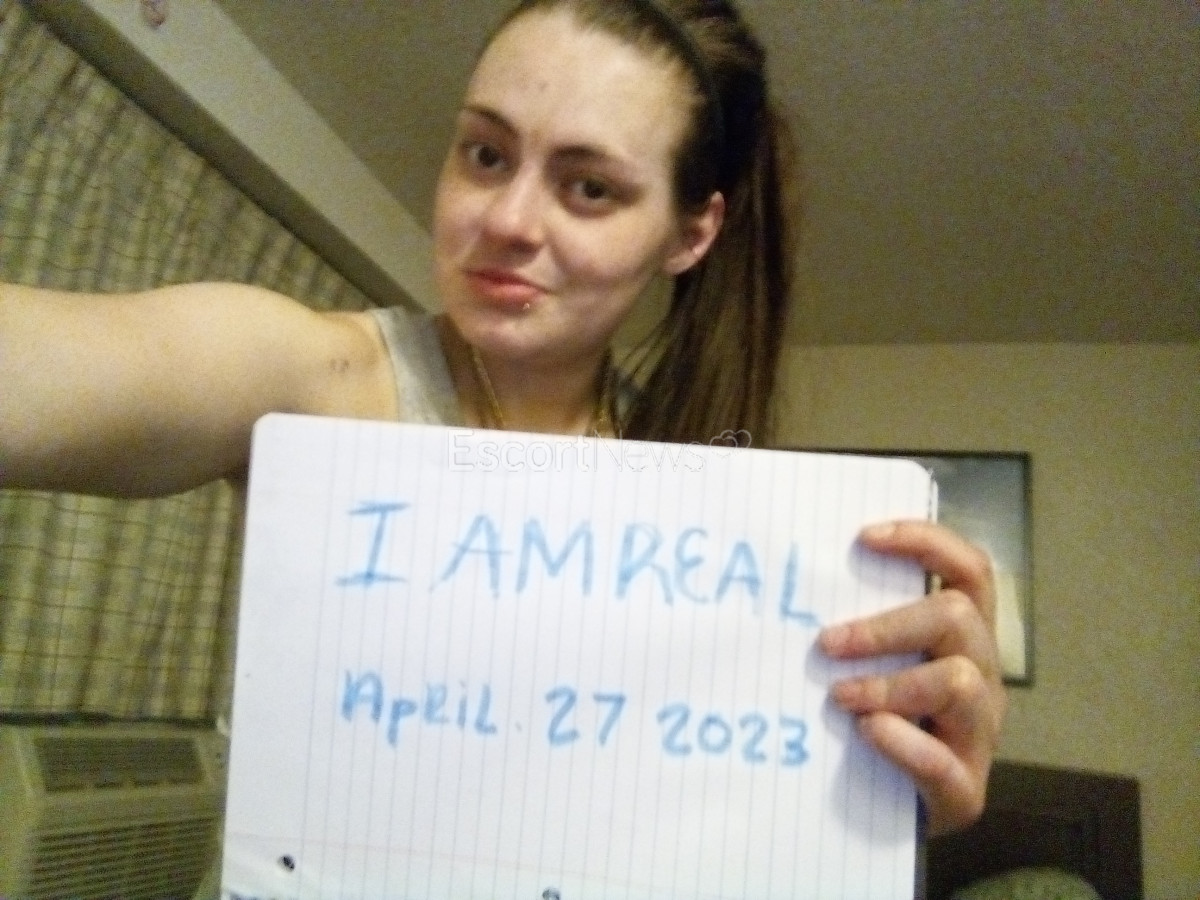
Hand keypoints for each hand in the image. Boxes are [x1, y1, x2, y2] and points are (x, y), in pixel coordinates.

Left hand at [818, 520, 1007, 835]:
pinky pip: (943, 762)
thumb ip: (856, 631)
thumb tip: (792, 588)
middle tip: (827, 642)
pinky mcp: (965, 792)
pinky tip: (867, 734)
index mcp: (962, 639)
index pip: (970, 571)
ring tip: (841, 695)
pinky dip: (902, 743)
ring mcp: (979, 735)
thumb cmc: (869, 726)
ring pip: (959, 682)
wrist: (885, 820)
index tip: (865, 537)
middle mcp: (982, 678)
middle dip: (887, 625)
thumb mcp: (870, 666)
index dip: (927, 542)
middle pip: (959, 618)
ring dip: (890, 684)